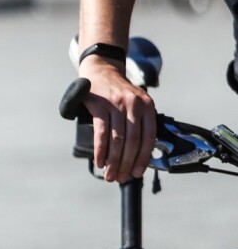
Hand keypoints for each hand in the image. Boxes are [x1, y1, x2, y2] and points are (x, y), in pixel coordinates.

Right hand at [79, 56, 156, 182]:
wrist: (100, 70)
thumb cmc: (117, 93)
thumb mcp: (135, 103)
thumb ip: (139, 123)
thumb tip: (139, 156)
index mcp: (147, 106)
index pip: (149, 138)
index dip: (143, 159)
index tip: (137, 173)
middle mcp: (134, 104)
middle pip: (133, 141)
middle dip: (126, 163)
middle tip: (120, 178)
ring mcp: (116, 104)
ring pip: (117, 139)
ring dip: (113, 161)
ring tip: (109, 174)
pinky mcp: (99, 104)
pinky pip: (101, 132)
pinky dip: (100, 150)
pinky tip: (99, 161)